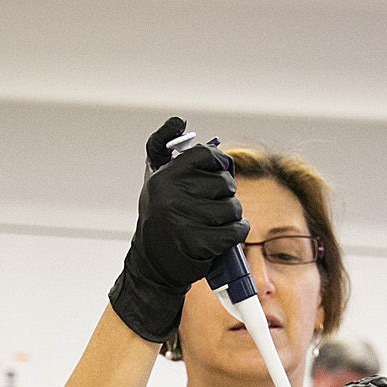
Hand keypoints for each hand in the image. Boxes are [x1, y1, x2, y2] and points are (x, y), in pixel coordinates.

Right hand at [108, 116, 249, 344]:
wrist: (151, 265)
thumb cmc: (160, 218)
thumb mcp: (156, 178)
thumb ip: (163, 146)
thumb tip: (177, 120)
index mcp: (165, 175)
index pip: (209, 156)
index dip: (221, 165)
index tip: (218, 176)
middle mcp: (170, 194)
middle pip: (226, 184)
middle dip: (224, 197)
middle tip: (206, 210)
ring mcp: (182, 219)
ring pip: (232, 208)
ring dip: (230, 219)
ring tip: (210, 226)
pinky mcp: (196, 243)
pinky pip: (235, 231)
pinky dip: (235, 235)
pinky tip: (221, 239)